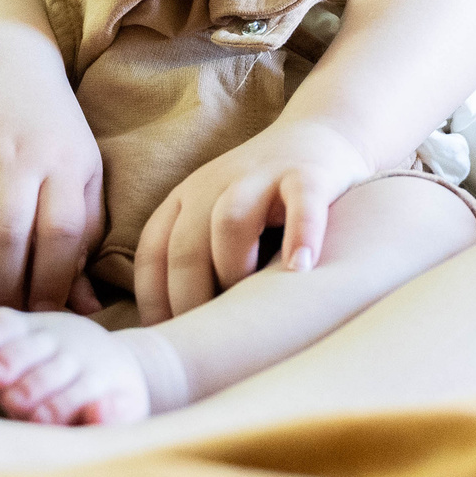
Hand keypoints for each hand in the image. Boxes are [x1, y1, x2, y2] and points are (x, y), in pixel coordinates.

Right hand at [0, 60, 104, 317]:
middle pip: (8, 231)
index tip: (41, 310)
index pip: (60, 231)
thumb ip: (85, 238)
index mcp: (66, 163)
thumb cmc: (54, 137)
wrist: (7, 65)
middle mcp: (22, 152)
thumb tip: (86, 306)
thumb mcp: (84, 176)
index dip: (50, 280)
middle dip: (0, 284)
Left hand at [134, 119, 375, 322]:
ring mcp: (263, 175)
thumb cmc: (268, 200)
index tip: (169, 340)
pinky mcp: (310, 174)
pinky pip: (303, 205)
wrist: (323, 133)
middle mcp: (215, 183)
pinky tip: (301, 268)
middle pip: (184, 245)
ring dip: (232, 269)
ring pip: (229, 220)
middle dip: (190, 300)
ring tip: (251, 305)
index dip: (155, 301)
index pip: (152, 252)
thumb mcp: (219, 218)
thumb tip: (181, 334)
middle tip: (209, 343)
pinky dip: (302, 236)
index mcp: (186, 198)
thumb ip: (199, 260)